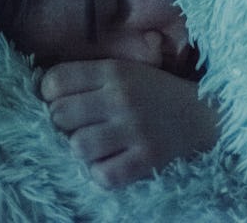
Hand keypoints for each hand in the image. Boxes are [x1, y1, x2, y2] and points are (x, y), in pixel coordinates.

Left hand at [40, 59, 218, 187]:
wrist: (202, 112)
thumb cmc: (154, 92)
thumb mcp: (124, 71)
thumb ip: (89, 79)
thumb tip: (44, 96)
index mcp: (113, 71)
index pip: (55, 81)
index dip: (51, 95)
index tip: (65, 101)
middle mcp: (121, 97)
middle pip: (60, 115)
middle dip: (65, 124)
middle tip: (82, 126)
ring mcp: (135, 128)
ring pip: (78, 146)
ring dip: (83, 150)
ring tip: (98, 146)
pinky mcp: (147, 157)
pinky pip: (104, 175)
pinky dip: (102, 173)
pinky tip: (112, 163)